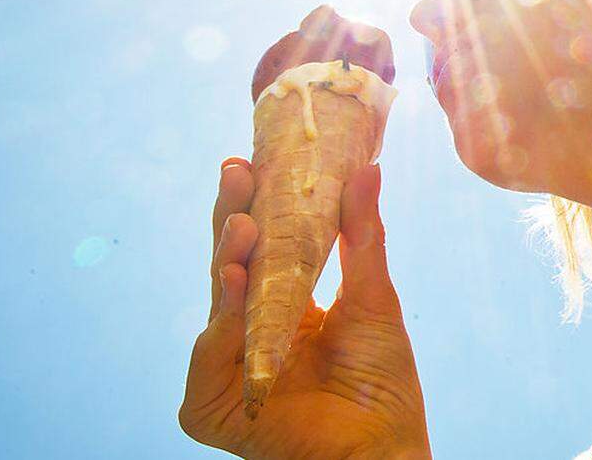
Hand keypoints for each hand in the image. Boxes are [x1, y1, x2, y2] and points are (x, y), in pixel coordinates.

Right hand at [179, 158, 430, 459]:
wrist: (382, 447)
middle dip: (234, 216)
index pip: (259, 246)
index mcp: (280, 304)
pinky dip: (221, 322)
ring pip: (218, 302)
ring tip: (244, 225)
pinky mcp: (211, 404)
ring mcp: (226, 365)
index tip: (251, 159)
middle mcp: (248, 330)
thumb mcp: (373, 298)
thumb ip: (362, 236)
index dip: (253, 203)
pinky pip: (209, 356)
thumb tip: (370, 166)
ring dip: (229, 260)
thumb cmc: (380, 382)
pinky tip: (234, 284)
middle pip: (232, 264)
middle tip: (236, 171)